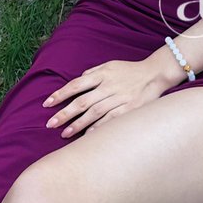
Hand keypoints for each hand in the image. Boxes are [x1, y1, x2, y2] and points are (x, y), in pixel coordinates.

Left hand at [42, 58, 177, 138]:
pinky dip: (98, 129)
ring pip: (94, 114)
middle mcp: (108, 87)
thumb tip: (79, 78)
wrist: (155, 74)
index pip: (76, 85)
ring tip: (64, 134)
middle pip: (82, 102)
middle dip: (64, 113)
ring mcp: (118, 99)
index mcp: (102, 74)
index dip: (60, 94)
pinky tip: (87, 137)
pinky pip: (110, 121)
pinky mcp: (128, 110)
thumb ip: (93, 72)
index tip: (47, 103)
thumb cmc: (130, 70)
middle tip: (50, 124)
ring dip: (78, 125)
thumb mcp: (110, 65)